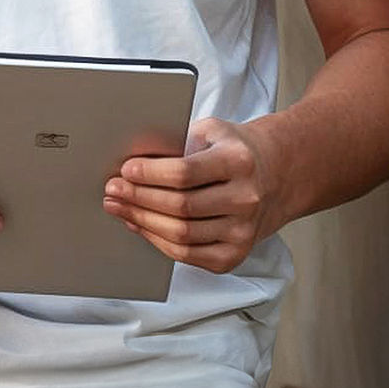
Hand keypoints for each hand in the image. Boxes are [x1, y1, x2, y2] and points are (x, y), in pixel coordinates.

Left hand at [103, 116, 284, 273]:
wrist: (275, 175)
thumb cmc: (233, 150)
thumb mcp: (210, 132)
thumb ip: (176, 143)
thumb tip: (131, 160)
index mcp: (238, 161)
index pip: (185, 173)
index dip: (150, 174)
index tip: (125, 170)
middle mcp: (246, 199)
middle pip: (180, 207)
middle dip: (138, 199)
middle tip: (113, 190)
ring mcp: (243, 231)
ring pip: (181, 234)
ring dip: (141, 222)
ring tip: (119, 207)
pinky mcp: (235, 254)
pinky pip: (188, 255)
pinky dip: (158, 241)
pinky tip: (140, 226)